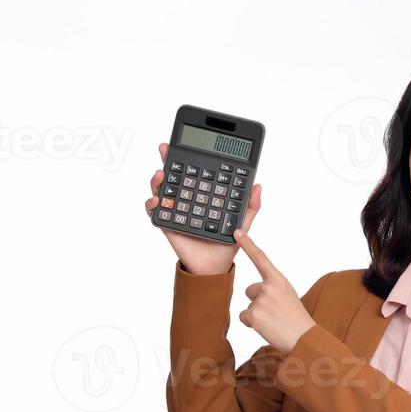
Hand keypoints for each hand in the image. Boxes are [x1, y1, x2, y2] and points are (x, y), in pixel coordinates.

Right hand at [144, 142, 261, 275]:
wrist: (215, 267)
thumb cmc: (227, 243)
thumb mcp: (243, 222)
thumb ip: (250, 205)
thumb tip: (258, 186)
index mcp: (204, 194)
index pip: (195, 171)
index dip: (189, 157)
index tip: (186, 145)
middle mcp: (187, 198)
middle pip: (175, 175)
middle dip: (168, 159)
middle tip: (166, 150)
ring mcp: (176, 209)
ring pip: (161, 189)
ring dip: (158, 179)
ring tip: (161, 174)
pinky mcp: (168, 223)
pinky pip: (155, 212)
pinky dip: (152, 204)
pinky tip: (157, 200)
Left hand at [234, 228, 316, 353]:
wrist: (303, 338)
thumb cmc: (297, 318)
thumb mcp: (288, 295)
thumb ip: (273, 288)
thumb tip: (255, 291)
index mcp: (278, 280)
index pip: (261, 259)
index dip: (248, 244)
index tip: (237, 232)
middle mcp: (268, 286)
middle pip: (250, 290)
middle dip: (258, 301)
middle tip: (275, 313)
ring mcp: (260, 300)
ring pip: (248, 306)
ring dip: (257, 314)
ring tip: (273, 321)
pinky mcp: (253, 314)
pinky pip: (244, 317)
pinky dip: (252, 324)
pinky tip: (267, 327)